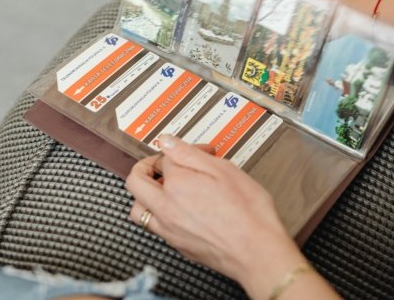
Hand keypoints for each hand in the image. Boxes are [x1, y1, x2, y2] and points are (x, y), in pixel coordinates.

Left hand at [125, 135, 305, 296]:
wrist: (257, 252)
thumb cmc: (248, 211)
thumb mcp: (223, 170)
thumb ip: (189, 153)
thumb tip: (166, 141)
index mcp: (177, 184)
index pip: (164, 158)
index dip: (182, 150)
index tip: (200, 152)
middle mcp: (165, 207)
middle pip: (136, 182)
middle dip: (145, 167)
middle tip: (162, 164)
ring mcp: (168, 230)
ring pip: (138, 209)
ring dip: (144, 194)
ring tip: (163, 188)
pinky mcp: (177, 246)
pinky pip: (154, 227)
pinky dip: (158, 214)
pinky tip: (179, 210)